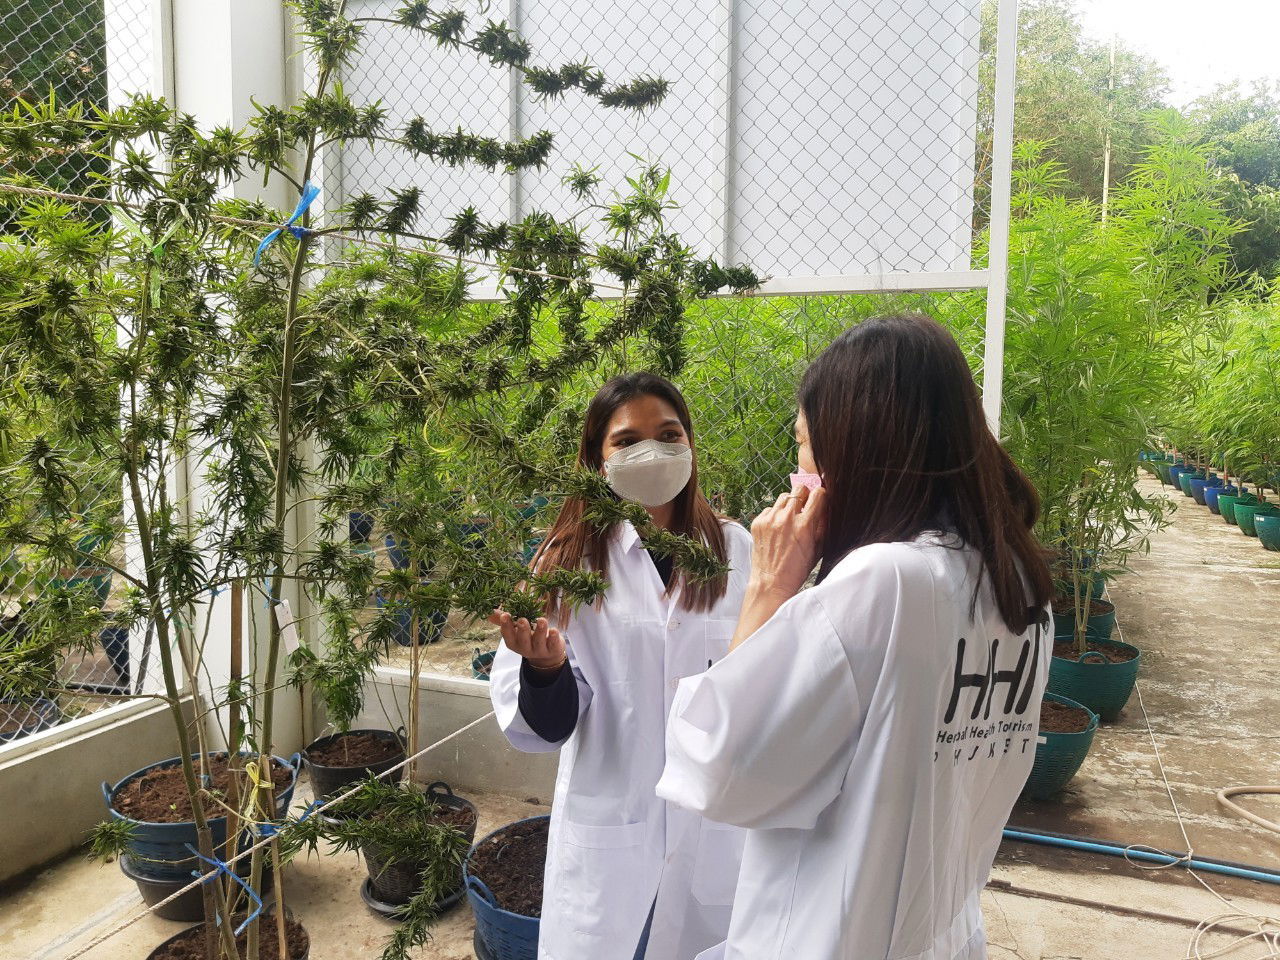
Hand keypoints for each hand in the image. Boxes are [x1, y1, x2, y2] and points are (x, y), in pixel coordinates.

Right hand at [488, 611, 565, 672]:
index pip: (508, 635)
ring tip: (542, 620)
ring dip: (540, 630)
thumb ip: (504, 622)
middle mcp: (526, 648)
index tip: (505, 615)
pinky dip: (554, 637)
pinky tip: (554, 630)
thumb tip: (489, 612)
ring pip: (539, 641)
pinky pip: (554, 644)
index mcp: (514, 643)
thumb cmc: (529, 638)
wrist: (547, 654)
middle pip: (523, 641)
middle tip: (522, 620)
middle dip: (522, 630)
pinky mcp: (553, 650)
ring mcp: (540, 650)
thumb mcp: (516, 632)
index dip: (506, 626)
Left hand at [748, 484, 826, 601]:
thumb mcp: (818, 548)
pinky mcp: (758, 522)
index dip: (820, 496)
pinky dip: (775, 514)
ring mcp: (770, 519)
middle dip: (804, 496)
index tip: (819, 500)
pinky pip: (770, 508)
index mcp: (805, 524)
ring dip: (789, 504)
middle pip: (799, 489)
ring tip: (790, 519)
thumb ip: (823, 525)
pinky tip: (777, 528)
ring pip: (784, 496)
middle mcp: (787, 518)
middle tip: (804, 507)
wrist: (771, 582)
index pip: (817, 493)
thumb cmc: (797, 569)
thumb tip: (825, 507)